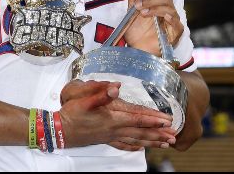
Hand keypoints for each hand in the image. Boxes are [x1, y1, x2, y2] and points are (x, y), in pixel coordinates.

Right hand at [59, 80, 176, 150]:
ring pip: (136, 140)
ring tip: (165, 144)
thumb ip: (101, 93)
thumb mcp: (85, 99)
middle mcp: (114, 129)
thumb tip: (116, 86)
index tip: (167, 121)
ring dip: (151, 142)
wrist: (59, 130)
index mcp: (112, 118)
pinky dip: (135, 146)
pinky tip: (140, 148)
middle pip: (141, 132)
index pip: (138, 119)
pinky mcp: (105, 139)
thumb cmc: (72, 114)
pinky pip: (124, 144)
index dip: (153, 120)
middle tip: (173, 136)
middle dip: (158, 134)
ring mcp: (110, 136)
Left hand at [122, 0, 183, 55]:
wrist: (136, 50)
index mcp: (160, 5)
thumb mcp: (131, 14)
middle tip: (139, 5)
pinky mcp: (175, 34)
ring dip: (155, 8)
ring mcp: (173, 23)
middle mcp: (168, 12)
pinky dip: (171, 19)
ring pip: (170, 9)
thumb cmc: (137, 33)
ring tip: (143, 13)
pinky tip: (164, 17)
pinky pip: (177, 24)